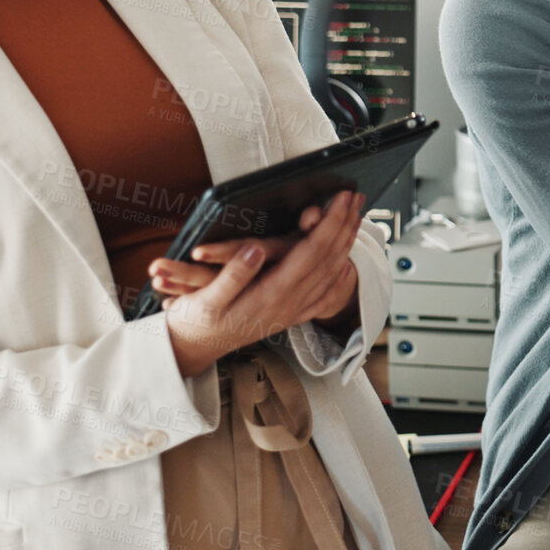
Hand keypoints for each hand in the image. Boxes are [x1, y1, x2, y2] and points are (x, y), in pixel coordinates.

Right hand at [159, 191, 364, 376]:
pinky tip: (347, 266)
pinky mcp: (288, 316)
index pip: (312, 251)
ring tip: (357, 219)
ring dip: (347, 244)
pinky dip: (341, 275)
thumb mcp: (205, 299)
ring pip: (331, 274)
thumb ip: (233, 274)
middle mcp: (288, 304)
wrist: (191, 351)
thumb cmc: (195, 321)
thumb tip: (256, 248)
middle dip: (346, 226)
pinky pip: (325, 295)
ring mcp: (291, 312)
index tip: (342, 198)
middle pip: (329, 259)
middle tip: (357, 198)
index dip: (330, 222)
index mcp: (270, 294)